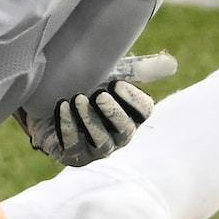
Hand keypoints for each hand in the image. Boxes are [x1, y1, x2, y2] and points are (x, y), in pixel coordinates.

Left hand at [16, 52, 178, 166]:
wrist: (47, 97)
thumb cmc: (86, 84)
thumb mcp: (111, 73)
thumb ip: (138, 69)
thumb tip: (171, 63)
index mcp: (131, 114)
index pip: (144, 111)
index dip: (133, 99)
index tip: (116, 83)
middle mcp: (117, 136)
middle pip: (125, 131)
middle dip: (113, 113)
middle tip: (99, 94)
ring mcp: (96, 149)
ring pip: (101, 143)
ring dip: (89, 120)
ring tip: (77, 98)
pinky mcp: (73, 155)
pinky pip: (73, 147)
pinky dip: (67, 127)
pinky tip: (61, 107)